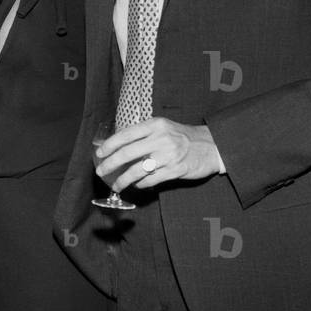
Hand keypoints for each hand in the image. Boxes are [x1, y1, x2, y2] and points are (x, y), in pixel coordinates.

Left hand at [95, 118, 222, 193]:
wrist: (211, 146)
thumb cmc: (182, 136)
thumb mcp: (163, 128)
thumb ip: (143, 134)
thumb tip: (117, 145)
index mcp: (155, 125)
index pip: (125, 134)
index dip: (109, 145)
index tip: (99, 153)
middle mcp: (160, 139)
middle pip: (127, 153)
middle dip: (110, 164)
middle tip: (101, 171)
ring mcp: (168, 156)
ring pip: (137, 170)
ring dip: (123, 179)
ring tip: (115, 185)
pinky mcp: (175, 170)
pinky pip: (151, 180)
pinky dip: (140, 184)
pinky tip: (135, 185)